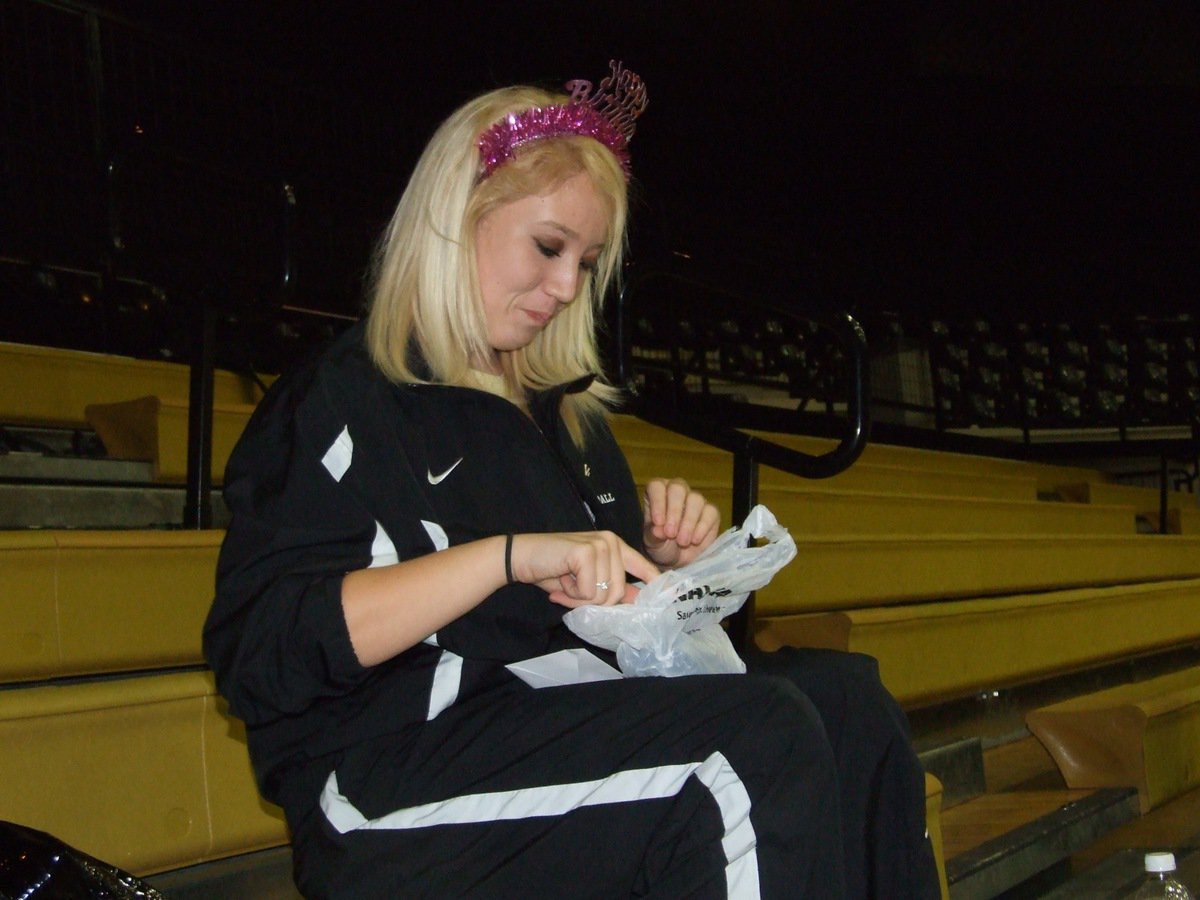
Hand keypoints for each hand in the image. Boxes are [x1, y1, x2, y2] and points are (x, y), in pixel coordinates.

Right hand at [508, 531, 660, 608]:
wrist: (521, 557)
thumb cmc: (552, 570)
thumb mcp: (587, 582)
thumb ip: (611, 589)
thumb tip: (638, 601)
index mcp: (616, 546)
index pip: (644, 567)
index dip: (657, 584)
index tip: (675, 595)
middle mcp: (612, 542)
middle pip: (618, 593)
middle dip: (592, 601)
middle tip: (571, 590)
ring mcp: (601, 544)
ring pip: (605, 595)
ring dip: (580, 598)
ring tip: (565, 583)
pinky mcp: (587, 551)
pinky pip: (589, 591)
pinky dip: (572, 593)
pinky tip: (560, 579)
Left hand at [642, 478, 720, 568]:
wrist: (678, 560)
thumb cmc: (661, 545)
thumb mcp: (652, 543)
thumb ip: (653, 536)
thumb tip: (658, 530)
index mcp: (658, 493)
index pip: (656, 487)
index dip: (657, 503)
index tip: (658, 523)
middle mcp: (677, 491)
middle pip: (677, 488)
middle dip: (674, 511)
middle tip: (670, 534)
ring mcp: (696, 500)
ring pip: (695, 499)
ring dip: (688, 522)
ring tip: (682, 542)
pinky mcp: (711, 512)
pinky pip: (710, 512)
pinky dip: (702, 528)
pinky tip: (694, 540)